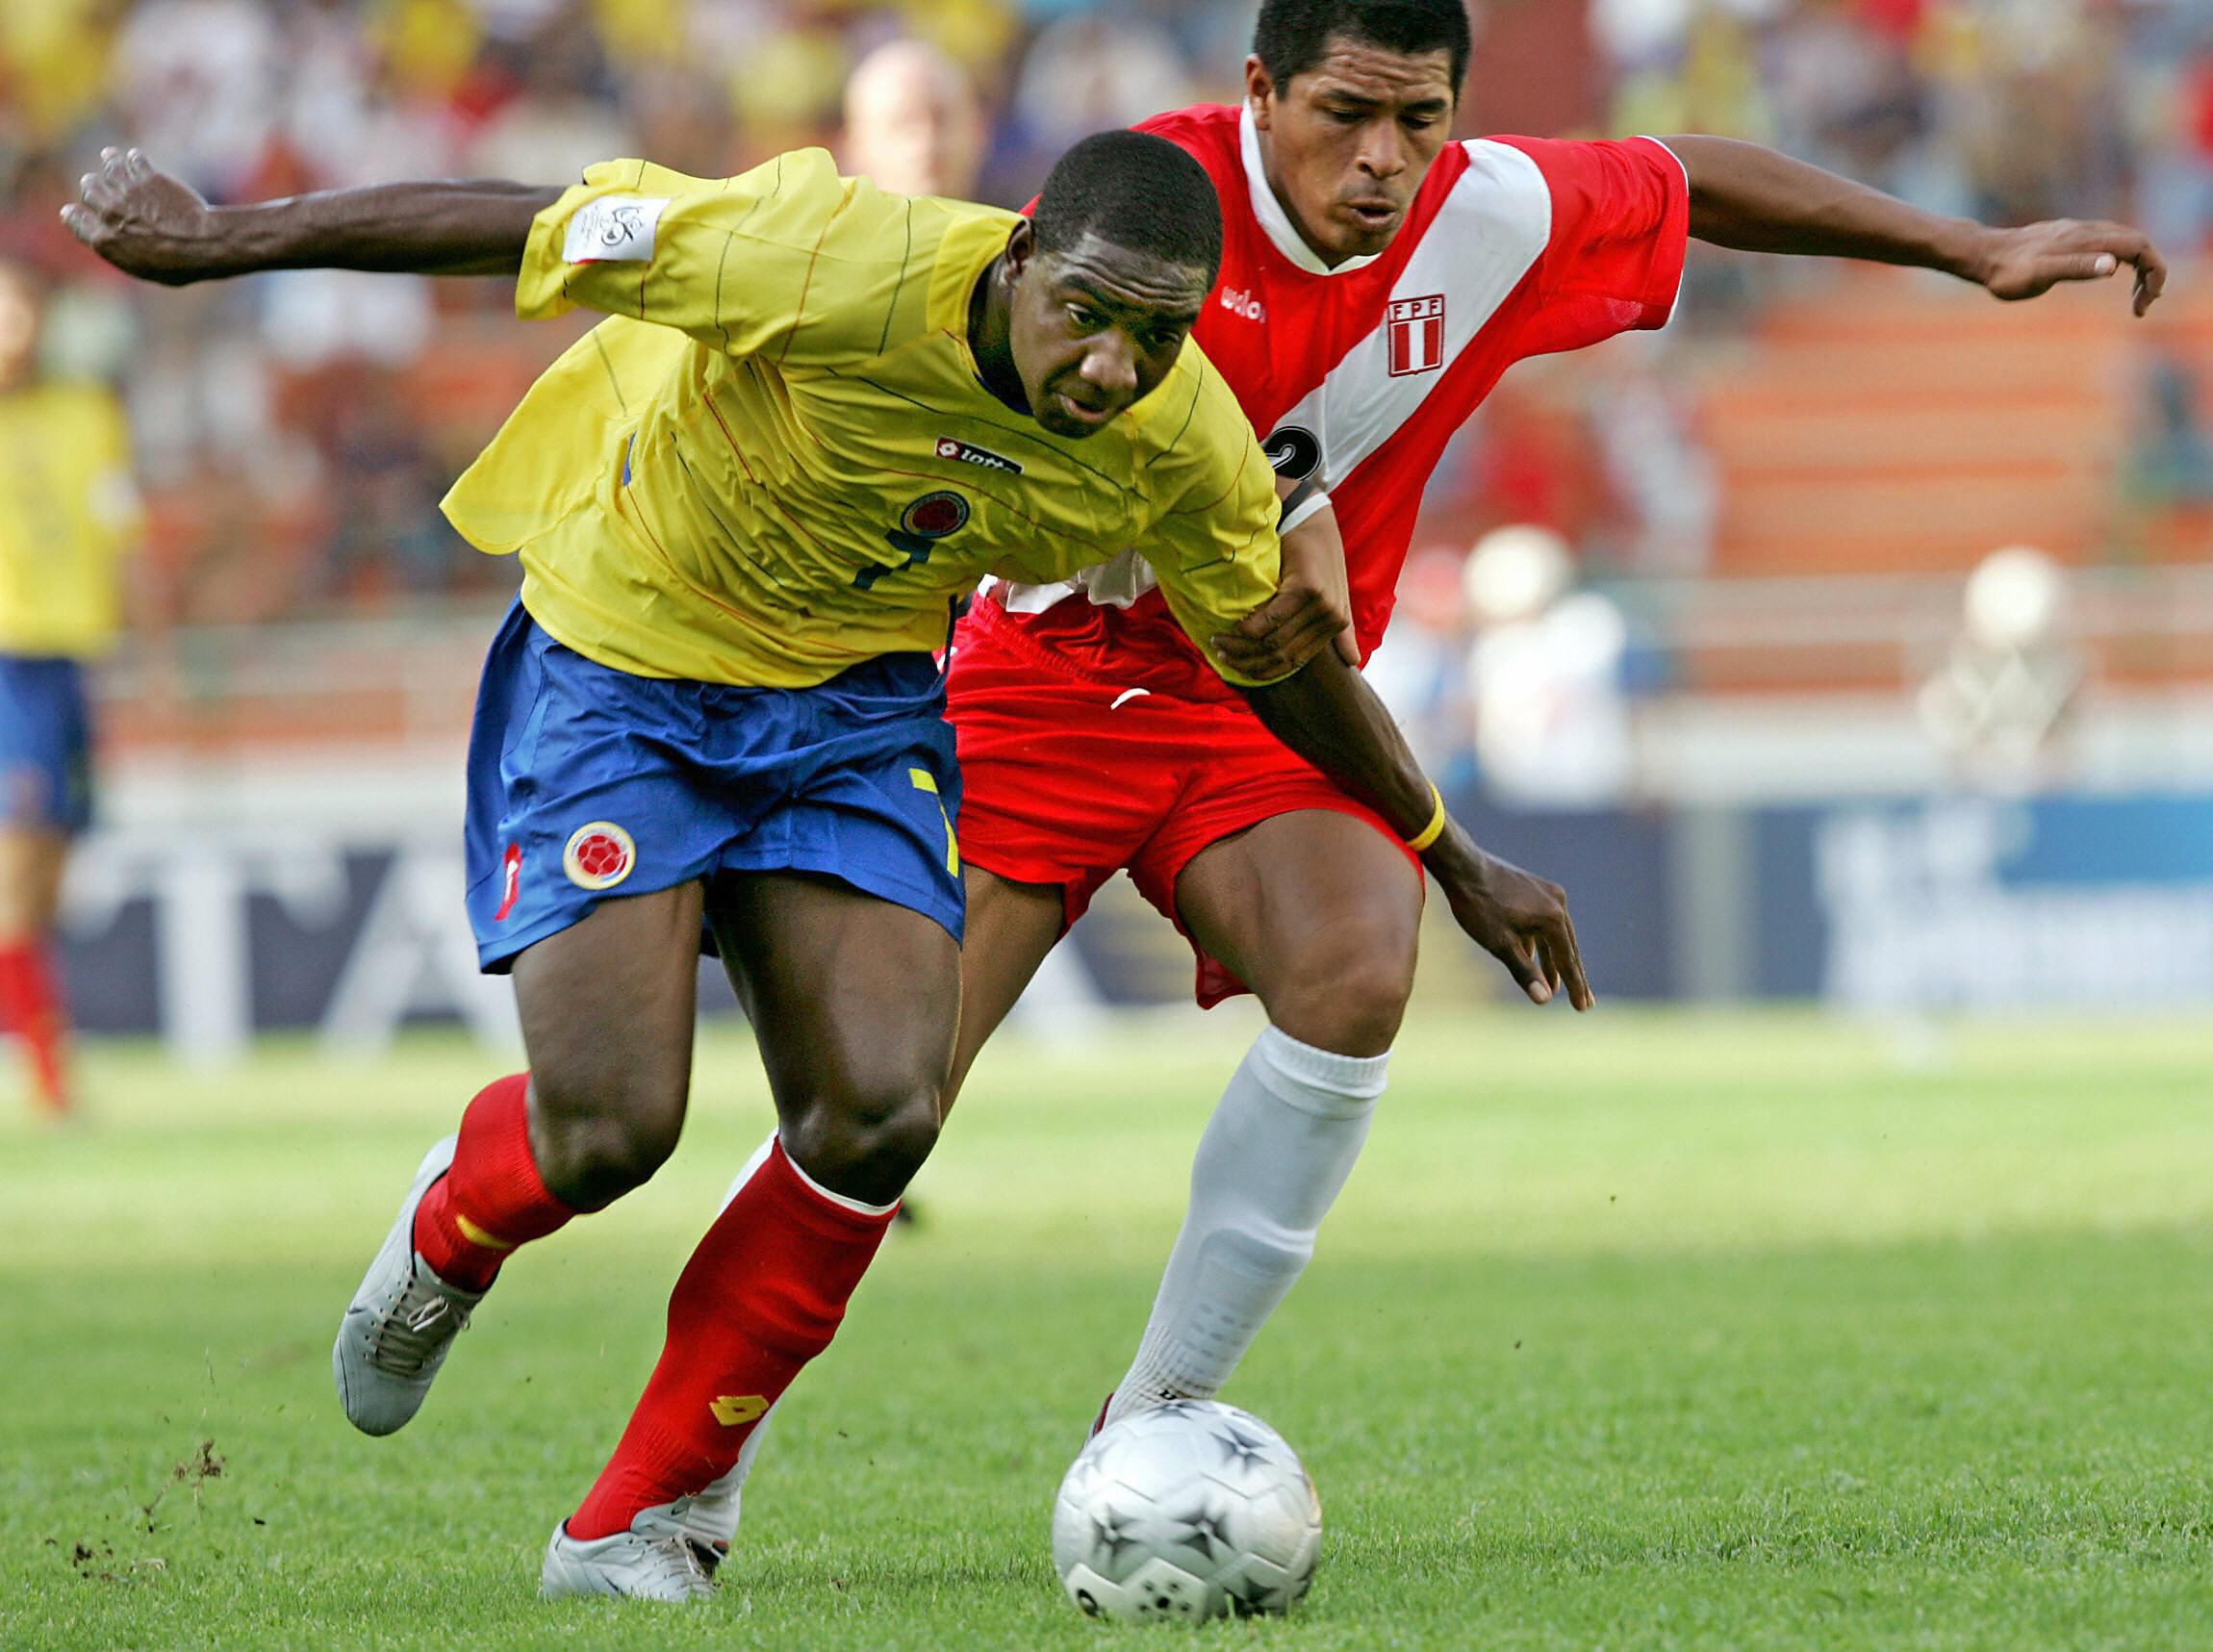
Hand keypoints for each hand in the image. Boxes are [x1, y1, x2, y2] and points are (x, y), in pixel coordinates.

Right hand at [61, 148, 226, 284]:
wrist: (203, 245)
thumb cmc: (179, 266)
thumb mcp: (143, 268)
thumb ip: (121, 250)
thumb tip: (113, 242)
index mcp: (104, 240)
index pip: (74, 220)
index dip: (73, 214)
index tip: (73, 210)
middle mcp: (110, 213)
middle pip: (89, 188)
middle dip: (94, 186)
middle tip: (97, 184)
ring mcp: (128, 192)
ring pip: (108, 166)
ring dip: (110, 162)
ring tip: (111, 158)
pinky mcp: (149, 177)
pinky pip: (133, 158)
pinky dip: (134, 158)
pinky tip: (137, 159)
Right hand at [1211, 500, 1358, 680]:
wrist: (1311, 520)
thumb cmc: (1317, 557)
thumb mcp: (1336, 596)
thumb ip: (1340, 631)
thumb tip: (1353, 662)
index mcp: (1337, 624)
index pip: (1295, 661)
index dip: (1264, 670)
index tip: (1238, 667)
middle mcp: (1332, 618)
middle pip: (1282, 655)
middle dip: (1248, 660)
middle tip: (1222, 656)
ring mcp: (1320, 604)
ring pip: (1275, 641)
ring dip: (1242, 646)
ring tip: (1219, 643)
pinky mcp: (1306, 589)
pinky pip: (1271, 619)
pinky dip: (1249, 628)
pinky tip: (1235, 627)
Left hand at [1432, 837, 1593, 1010]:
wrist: (1461, 865)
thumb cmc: (1478, 906)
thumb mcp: (1501, 944)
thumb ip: (1525, 971)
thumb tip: (1544, 999)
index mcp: (1553, 917)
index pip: (1568, 960)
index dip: (1575, 987)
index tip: (1583, 1008)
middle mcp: (1557, 902)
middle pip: (1567, 947)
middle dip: (1572, 976)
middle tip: (1584, 1002)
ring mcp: (1547, 893)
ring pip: (1554, 935)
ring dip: (1554, 960)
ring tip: (1558, 986)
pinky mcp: (1534, 888)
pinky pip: (1543, 922)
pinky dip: (1540, 943)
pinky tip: (1535, 959)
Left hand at [1974, 218, 2165, 316]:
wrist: (1982, 255)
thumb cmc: (2007, 273)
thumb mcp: (2039, 275)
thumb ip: (2076, 268)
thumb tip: (2113, 266)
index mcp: (2087, 240)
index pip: (2140, 247)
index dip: (2154, 272)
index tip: (2145, 303)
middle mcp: (2086, 231)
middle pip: (2138, 242)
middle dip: (2151, 271)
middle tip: (2142, 305)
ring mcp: (2077, 231)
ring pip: (2124, 241)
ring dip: (2139, 266)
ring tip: (2136, 297)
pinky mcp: (2067, 236)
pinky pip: (2107, 241)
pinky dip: (2122, 259)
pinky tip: (2108, 275)